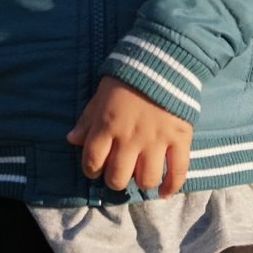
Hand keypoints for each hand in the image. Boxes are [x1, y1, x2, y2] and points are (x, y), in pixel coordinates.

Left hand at [66, 76, 192, 197]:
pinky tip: (164, 192)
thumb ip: (87, 119)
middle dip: (115, 180)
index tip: (96, 168)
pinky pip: (178, 171)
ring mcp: (157, 140)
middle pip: (118, 177)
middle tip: (118, 173)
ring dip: (141, 183)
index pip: (92, 161)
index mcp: (108, 125)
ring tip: (140, 176)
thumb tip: (72, 140)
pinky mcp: (180, 138)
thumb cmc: (128, 78)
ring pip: (146, 179)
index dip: (91, 170)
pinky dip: (171, 187)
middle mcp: (130, 137)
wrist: (164, 59)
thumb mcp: (101, 95)